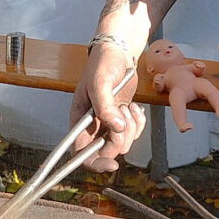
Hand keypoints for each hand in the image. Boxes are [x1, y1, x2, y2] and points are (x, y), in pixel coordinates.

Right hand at [71, 42, 144, 171]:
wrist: (118, 53)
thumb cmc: (102, 65)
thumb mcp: (99, 83)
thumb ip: (105, 106)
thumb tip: (116, 128)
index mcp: (79, 122)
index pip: (81, 154)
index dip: (95, 164)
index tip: (111, 165)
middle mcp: (93, 126)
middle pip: (107, 150)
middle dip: (119, 136)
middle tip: (122, 112)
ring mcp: (109, 123)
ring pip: (124, 142)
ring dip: (130, 126)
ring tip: (127, 105)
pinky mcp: (123, 118)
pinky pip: (135, 131)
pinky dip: (139, 122)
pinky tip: (134, 106)